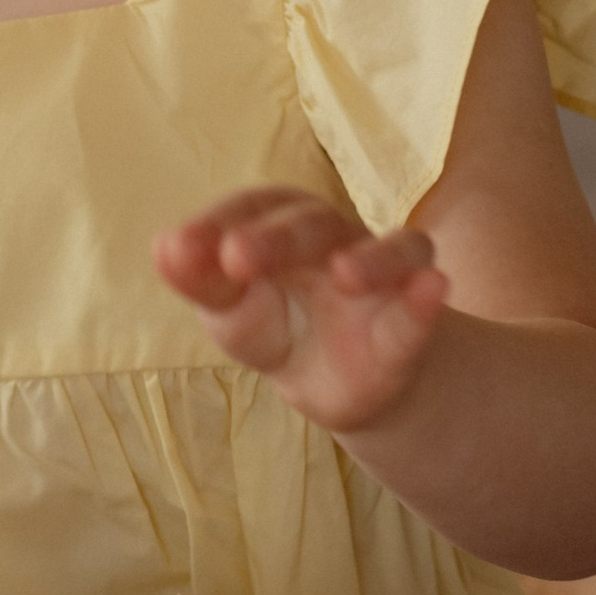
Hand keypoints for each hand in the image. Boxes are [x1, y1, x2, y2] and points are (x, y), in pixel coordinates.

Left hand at [154, 188, 448, 436]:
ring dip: (371, 259)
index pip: (249, 210)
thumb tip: (163, 248)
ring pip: (389, 248)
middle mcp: (331, 236)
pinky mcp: (413, 313)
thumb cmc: (277, 328)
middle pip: (310, 223)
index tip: (182, 249)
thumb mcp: (231, 312)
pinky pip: (425, 296)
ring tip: (346, 274)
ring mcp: (380, 271)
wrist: (341, 384)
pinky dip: (427, 294)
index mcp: (276, 225)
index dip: (217, 224)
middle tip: (238, 258)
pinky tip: (432, 288)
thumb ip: (202, 282)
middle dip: (275, 238)